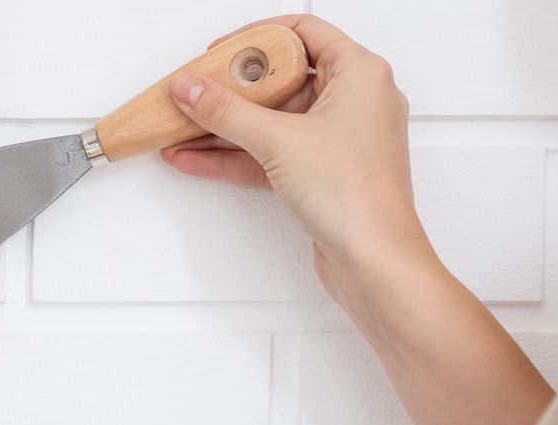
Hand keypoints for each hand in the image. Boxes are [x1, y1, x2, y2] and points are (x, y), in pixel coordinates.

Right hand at [162, 16, 433, 298]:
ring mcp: (335, 139)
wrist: (373, 259)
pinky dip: (234, 155)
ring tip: (184, 127)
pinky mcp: (319, 173)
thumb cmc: (357, 196)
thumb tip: (193, 88)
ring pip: (270, 121)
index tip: (218, 55)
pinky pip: (269, 153)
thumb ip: (227, 111)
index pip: (302, 33)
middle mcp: (352, 101)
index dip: (255, 38)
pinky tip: (197, 158)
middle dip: (231, 89)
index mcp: (359, 73)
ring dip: (225, 127)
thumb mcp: (279, 140)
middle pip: (281, 79)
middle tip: (197, 92)